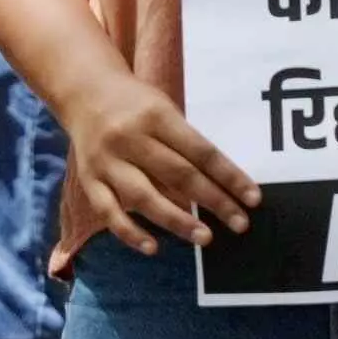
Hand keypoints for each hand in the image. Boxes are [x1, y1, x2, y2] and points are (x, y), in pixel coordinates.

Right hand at [61, 68, 258, 254]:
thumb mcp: (164, 108)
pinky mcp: (89, 180)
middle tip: (240, 224)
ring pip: (145, 196)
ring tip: (205, 238)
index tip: (252, 199)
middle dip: (213, 202)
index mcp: (157, 116)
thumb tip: (220, 184)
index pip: (201, 152)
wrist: (84, 90)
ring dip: (177, 220)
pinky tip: (153, 247)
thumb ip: (185, 142)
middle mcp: (130, 138)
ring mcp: (107, 161)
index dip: (229, 176)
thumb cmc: (136, 103)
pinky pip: (109, 211)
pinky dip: (130, 232)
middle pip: (178, 175)